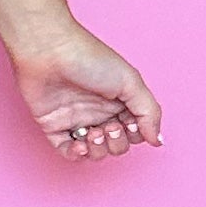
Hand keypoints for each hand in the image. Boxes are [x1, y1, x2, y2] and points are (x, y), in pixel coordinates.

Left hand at [10, 21, 162, 164]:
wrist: (49, 51)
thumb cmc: (89, 59)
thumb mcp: (130, 81)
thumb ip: (149, 112)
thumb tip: (156, 141)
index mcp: (119, 100)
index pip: (135, 131)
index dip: (135, 135)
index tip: (129, 123)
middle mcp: (99, 112)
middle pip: (116, 144)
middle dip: (116, 143)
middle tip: (109, 126)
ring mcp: (76, 119)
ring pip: (94, 151)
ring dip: (98, 150)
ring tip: (93, 133)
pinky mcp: (53, 125)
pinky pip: (67, 151)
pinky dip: (76, 154)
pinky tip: (79, 144)